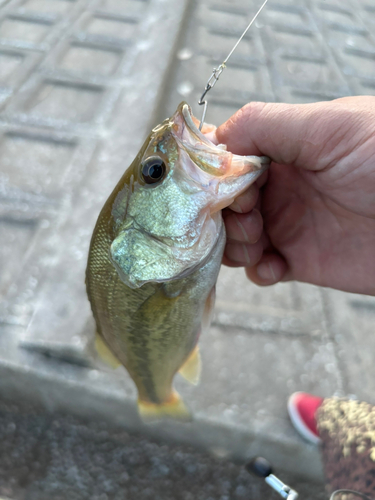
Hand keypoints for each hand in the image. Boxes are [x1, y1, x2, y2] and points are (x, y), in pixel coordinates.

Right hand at [214, 96, 374, 294]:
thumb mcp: (329, 127)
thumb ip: (265, 125)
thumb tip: (215, 138)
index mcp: (283, 150)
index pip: (228, 160)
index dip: (216, 176)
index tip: (223, 189)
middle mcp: (281, 187)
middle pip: (225, 202)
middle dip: (225, 214)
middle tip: (252, 219)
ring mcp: (288, 224)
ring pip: (235, 237)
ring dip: (234, 244)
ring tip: (259, 244)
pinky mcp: (300, 260)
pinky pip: (261, 269)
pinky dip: (258, 271)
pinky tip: (274, 267)